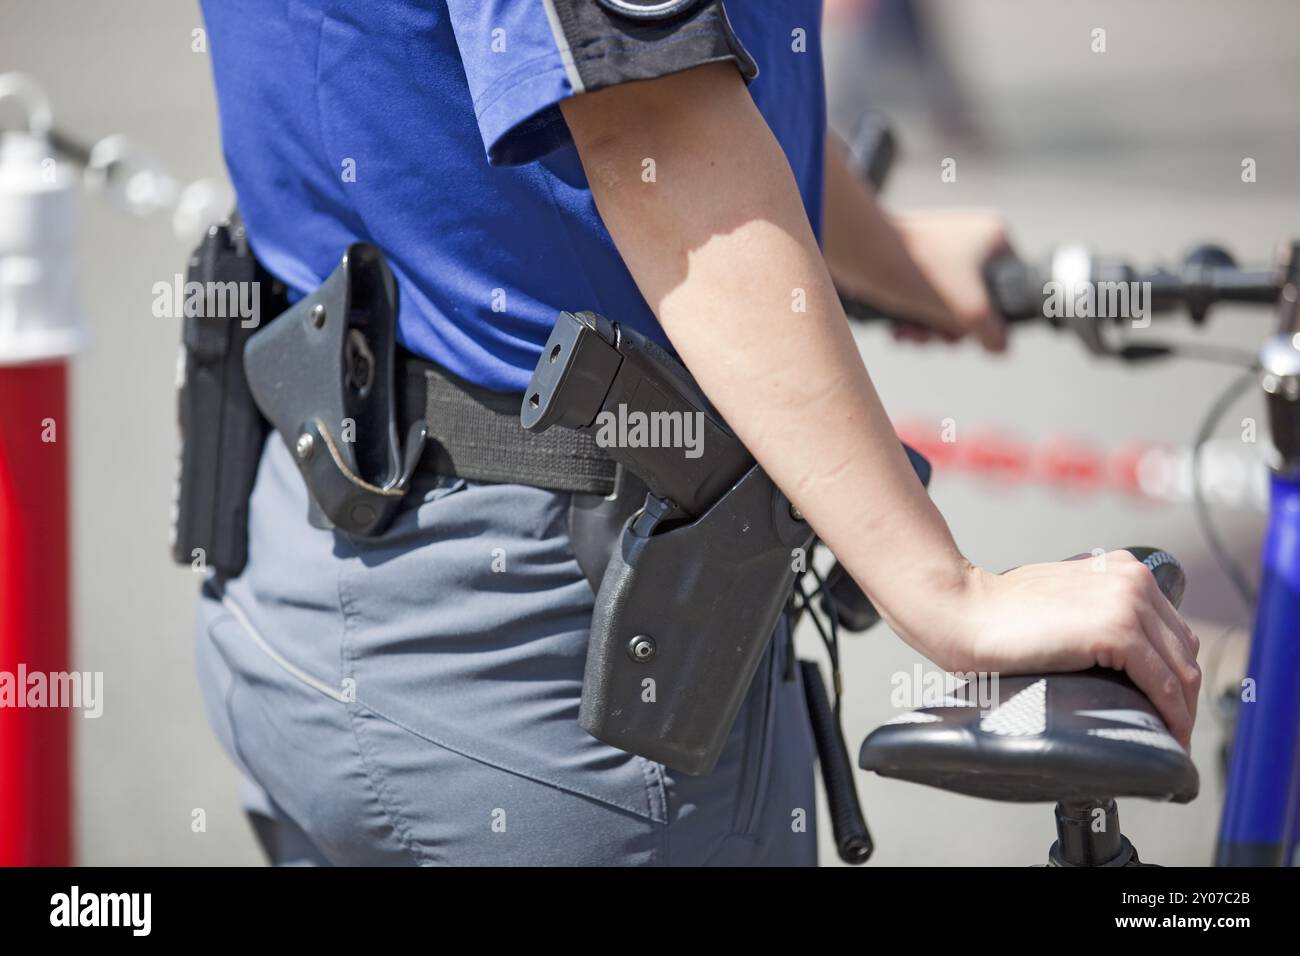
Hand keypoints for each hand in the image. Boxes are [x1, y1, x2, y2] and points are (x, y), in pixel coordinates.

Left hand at [892, 209, 1012, 352]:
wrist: (863, 253)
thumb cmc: (921, 272)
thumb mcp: (970, 310)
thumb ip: (994, 333)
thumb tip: (1001, 347)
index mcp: (996, 239)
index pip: (1009, 291)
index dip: (989, 320)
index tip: (969, 333)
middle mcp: (972, 239)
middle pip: (974, 303)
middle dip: (950, 330)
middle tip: (936, 337)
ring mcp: (942, 249)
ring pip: (946, 306)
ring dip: (929, 331)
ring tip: (911, 335)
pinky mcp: (915, 262)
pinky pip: (924, 299)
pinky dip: (914, 319)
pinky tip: (900, 331)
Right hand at [923, 550, 1201, 746]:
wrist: (965, 612)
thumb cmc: (998, 614)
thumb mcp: (1062, 601)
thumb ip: (1095, 612)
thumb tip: (1114, 658)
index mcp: (1122, 569)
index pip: (1172, 631)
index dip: (1176, 673)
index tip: (1169, 707)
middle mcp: (1134, 580)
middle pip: (1183, 652)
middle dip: (1184, 697)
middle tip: (1172, 732)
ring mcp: (1127, 604)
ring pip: (1180, 671)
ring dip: (1181, 712)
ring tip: (1170, 741)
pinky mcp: (1117, 632)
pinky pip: (1162, 684)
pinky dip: (1171, 715)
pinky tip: (1164, 735)